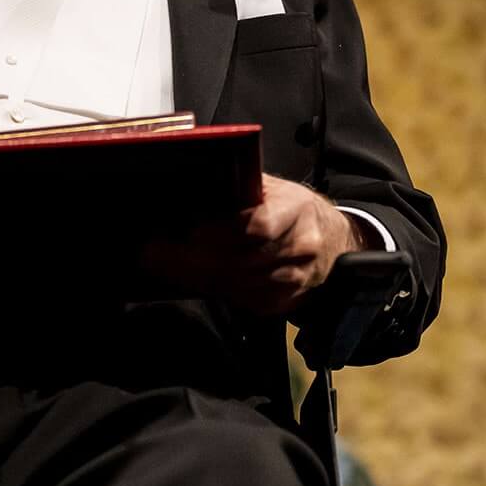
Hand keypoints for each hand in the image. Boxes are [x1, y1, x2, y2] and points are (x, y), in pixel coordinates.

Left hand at [141, 174, 365, 315]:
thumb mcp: (271, 186)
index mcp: (296, 208)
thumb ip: (239, 188)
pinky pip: (245, 301)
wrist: (333, 238)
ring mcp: (297, 278)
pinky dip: (216, 290)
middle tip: (153, 253)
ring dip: (196, 277)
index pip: (258, 225)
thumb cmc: (291, 208)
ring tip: (163, 264)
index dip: (220, 231)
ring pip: (238, 284)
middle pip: (241, 260)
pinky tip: (193, 279)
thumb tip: (190, 184)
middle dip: (191, 259)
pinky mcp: (287, 301)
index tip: (188, 231)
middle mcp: (301, 245)